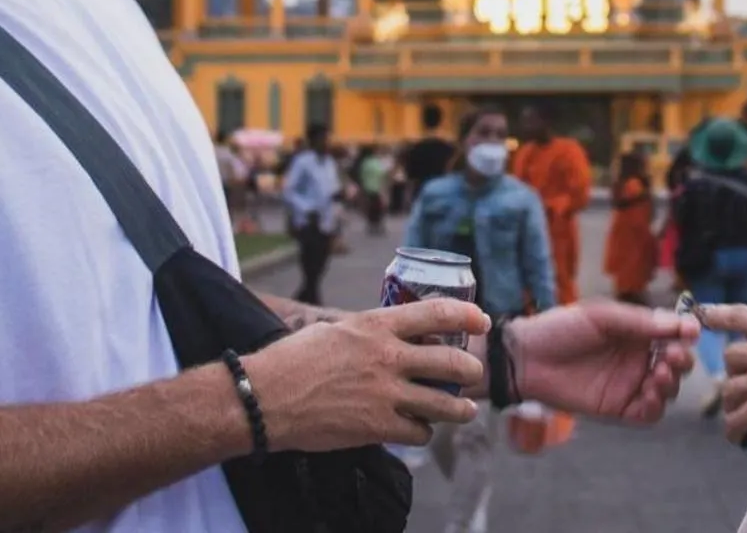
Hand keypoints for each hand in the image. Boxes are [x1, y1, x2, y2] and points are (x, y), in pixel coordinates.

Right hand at [246, 299, 489, 451]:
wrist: (264, 397)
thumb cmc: (292, 359)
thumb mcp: (335, 330)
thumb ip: (367, 332)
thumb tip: (389, 333)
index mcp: (376, 326)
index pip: (436, 314)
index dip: (467, 317)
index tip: (482, 320)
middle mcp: (387, 358)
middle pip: (451, 363)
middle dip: (471, 370)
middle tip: (474, 373)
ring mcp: (385, 394)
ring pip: (444, 404)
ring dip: (461, 409)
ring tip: (466, 410)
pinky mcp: (377, 427)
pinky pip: (418, 431)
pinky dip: (423, 431)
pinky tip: (419, 429)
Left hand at [511, 301, 699, 423]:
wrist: (527, 358)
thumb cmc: (561, 328)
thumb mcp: (601, 316)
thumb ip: (640, 322)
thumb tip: (682, 324)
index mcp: (636, 333)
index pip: (672, 335)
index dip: (685, 334)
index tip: (691, 332)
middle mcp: (637, 359)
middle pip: (676, 364)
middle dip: (682, 360)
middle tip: (674, 356)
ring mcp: (629, 385)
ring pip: (666, 390)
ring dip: (671, 383)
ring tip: (659, 374)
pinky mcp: (618, 409)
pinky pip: (647, 413)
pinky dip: (655, 406)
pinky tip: (650, 395)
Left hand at [704, 305, 746, 443]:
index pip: (738, 316)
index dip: (718, 315)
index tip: (704, 315)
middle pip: (730, 359)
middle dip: (734, 372)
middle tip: (745, 385)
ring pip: (729, 392)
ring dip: (733, 403)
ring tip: (741, 414)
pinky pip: (736, 422)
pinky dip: (735, 431)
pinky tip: (740, 437)